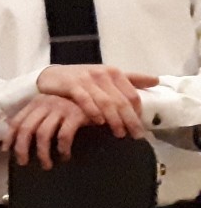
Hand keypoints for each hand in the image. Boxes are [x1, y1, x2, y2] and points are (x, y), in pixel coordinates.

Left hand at [3, 94, 90, 168]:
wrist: (103, 99)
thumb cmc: (77, 108)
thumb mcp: (55, 109)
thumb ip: (40, 119)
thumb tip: (20, 140)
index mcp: (37, 102)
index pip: (17, 121)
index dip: (9, 137)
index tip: (6, 150)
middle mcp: (46, 103)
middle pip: (26, 129)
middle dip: (22, 148)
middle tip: (23, 162)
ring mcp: (61, 108)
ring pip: (42, 135)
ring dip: (42, 153)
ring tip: (46, 165)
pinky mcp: (76, 114)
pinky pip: (63, 136)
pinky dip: (62, 149)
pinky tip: (65, 156)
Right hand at [35, 64, 156, 139]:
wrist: (52, 75)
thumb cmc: (82, 79)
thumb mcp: (106, 76)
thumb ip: (130, 78)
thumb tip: (156, 80)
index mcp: (114, 72)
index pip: (132, 95)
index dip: (138, 112)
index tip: (140, 126)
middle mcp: (102, 74)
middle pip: (121, 101)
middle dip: (130, 120)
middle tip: (136, 136)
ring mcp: (86, 79)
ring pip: (106, 102)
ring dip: (115, 120)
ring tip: (120, 134)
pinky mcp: (71, 85)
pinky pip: (85, 100)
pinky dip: (94, 111)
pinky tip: (99, 122)